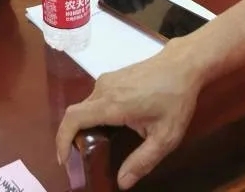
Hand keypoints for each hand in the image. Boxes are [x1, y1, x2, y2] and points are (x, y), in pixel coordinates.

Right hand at [55, 44, 203, 188]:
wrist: (182, 65)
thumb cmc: (175, 100)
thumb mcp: (165, 137)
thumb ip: (142, 161)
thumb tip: (122, 183)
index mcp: (112, 105)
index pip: (74, 119)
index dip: (62, 140)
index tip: (64, 160)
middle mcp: (102, 90)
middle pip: (76, 115)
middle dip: (72, 138)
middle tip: (80, 160)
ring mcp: (105, 80)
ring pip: (85, 107)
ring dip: (84, 127)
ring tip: (96, 146)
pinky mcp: (111, 77)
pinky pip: (94, 99)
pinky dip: (93, 116)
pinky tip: (109, 127)